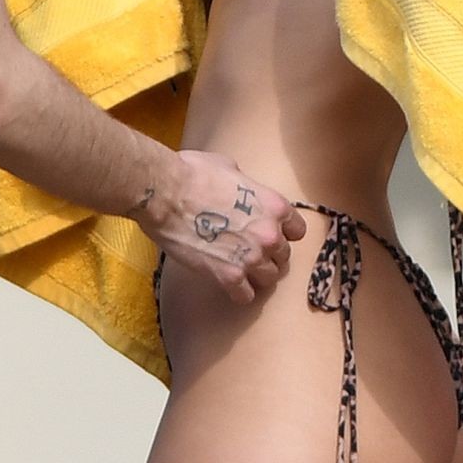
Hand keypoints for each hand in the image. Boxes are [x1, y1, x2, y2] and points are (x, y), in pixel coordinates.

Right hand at [137, 151, 304, 304]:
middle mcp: (270, 234)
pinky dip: (238, 292)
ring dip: (256, 275)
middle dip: (268, 254)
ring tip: (240, 270)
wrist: (165, 194)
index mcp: (274, 205)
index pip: (297, 231)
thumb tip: (239, 185)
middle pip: (283, 256)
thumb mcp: (229, 167)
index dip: (283, 233)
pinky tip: (228, 284)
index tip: (269, 235)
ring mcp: (251, 257)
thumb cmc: (192, 173)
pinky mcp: (229, 276)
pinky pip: (245, 296)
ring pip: (269, 278)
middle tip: (249, 252)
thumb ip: (244, 184)